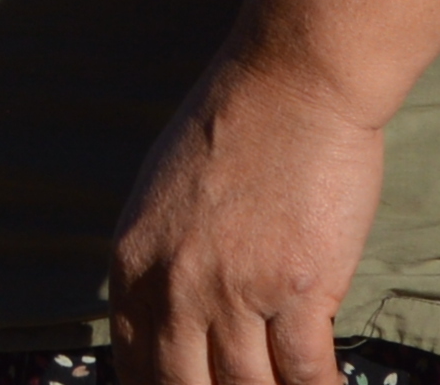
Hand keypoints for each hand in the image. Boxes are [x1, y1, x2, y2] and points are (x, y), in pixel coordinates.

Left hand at [111, 45, 386, 384]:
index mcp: (133, 261)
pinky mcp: (298, 292)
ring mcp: (234, 292)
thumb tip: (168, 317)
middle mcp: (175, 285)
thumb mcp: (163, 195)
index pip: (134, 364)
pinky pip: (306, 373)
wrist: (293, 83)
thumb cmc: (237, 129)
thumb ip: (160, 260)